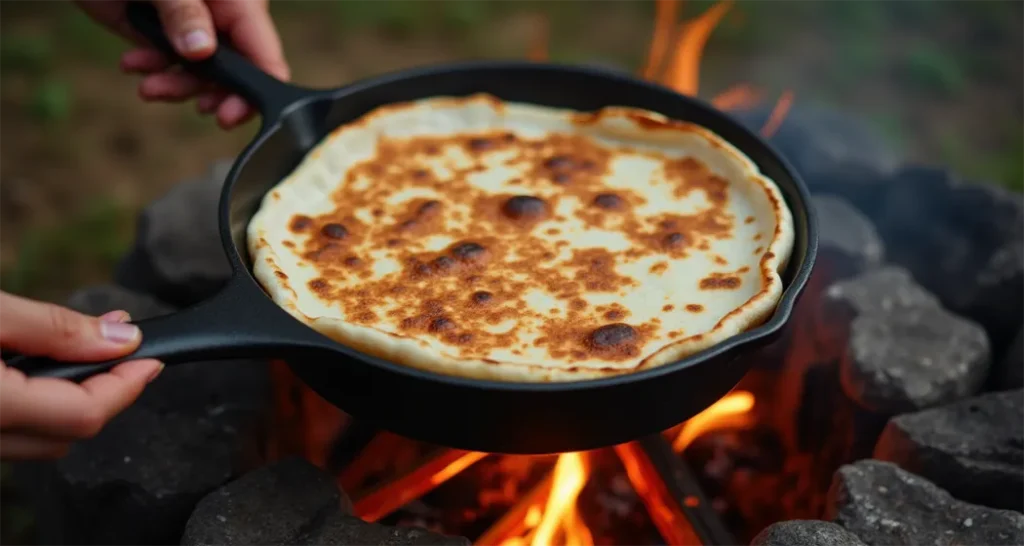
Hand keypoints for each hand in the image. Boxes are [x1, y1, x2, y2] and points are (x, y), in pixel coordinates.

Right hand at [0, 291, 163, 460]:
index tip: (152, 358)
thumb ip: (56, 329)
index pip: (85, 414)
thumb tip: (121, 340)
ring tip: (77, 351)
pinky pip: (11, 434)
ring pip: (38, 440)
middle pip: (67, 435)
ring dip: (67, 401)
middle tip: (118, 347)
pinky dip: (34, 406)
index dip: (128, 384)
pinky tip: (35, 369)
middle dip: (102, 392)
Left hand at [73, 0, 290, 128]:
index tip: (232, 114)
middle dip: (214, 92)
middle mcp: (225, 20)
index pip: (263, 50)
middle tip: (201, 108)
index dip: (257, 87)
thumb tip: (201, 51)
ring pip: (204, 77)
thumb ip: (183, 12)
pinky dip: (155, 74)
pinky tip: (132, 64)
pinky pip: (175, 69)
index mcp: (240, 2)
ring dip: (177, 86)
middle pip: (240, 72)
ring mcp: (199, 31)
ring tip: (148, 88)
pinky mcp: (172, 40)